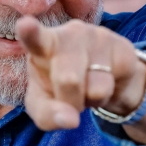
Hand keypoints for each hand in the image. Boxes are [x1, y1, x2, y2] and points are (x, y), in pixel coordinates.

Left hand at [15, 15, 145, 130]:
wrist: (103, 78)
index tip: (25, 25)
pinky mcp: (120, 47)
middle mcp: (69, 33)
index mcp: (42, 44)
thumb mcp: (45, 105)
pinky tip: (106, 79)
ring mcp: (97, 36)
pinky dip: (108, 95)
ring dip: (91, 99)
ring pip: (95, 87)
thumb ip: (47, 115)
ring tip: (89, 86)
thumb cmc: (61, 87)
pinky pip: (112, 86)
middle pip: (68, 80)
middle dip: (70, 101)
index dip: (30, 32)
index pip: (34, 36)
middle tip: (70, 98)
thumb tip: (70, 120)